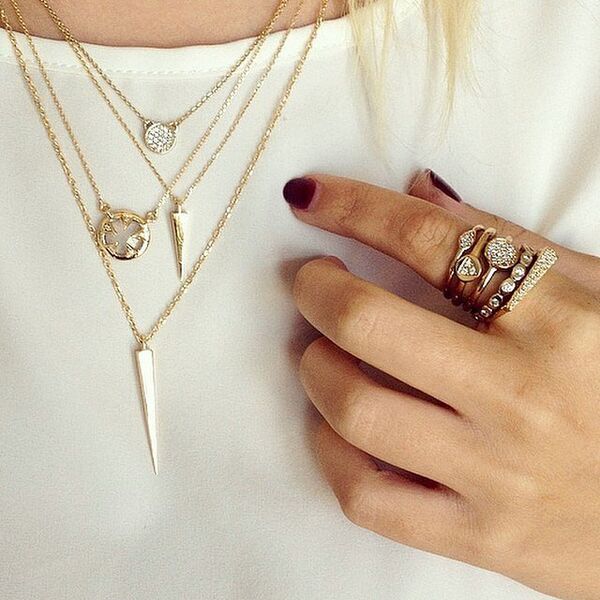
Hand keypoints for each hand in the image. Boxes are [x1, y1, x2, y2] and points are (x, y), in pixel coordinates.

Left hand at [284, 170, 599, 599]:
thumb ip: (512, 241)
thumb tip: (421, 193)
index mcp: (558, 321)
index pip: (427, 241)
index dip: (352, 208)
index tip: (308, 196)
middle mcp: (520, 394)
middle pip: (368, 323)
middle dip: (316, 289)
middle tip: (312, 281)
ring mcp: (497, 473)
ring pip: (356, 410)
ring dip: (315, 368)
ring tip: (321, 353)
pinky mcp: (481, 537)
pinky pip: (368, 497)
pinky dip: (330, 455)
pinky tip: (336, 429)